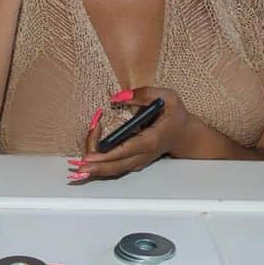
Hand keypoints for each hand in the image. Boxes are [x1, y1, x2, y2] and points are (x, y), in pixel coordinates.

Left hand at [70, 88, 188, 180]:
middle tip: (78, 166)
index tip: (91, 157)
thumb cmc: (176, 115)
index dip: (108, 155)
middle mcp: (144, 154)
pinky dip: (101, 167)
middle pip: (117, 166)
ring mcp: (139, 160)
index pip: (127, 150)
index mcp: (152, 139)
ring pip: (115, 170)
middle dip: (96, 167)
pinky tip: (88, 166)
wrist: (185, 135)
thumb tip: (118, 97)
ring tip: (78, 169)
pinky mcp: (135, 162)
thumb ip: (144, 94)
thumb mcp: (167, 97)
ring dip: (96, 169)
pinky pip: (116, 167)